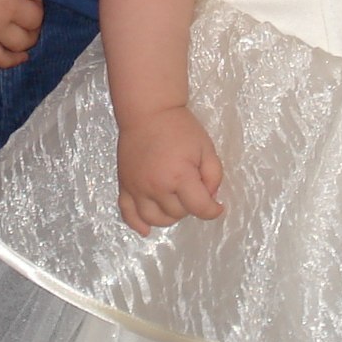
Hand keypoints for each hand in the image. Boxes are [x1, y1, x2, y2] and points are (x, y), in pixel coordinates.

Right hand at [116, 105, 223, 235]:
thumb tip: (210, 198)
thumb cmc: (180, 128)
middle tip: (192, 188)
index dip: (212, 210)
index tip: (217, 207)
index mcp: (179, 176)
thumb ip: (214, 176)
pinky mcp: (125, 185)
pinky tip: (146, 230)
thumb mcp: (207, 148)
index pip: (199, 208)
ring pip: (155, 219)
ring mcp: (137, 188)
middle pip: (178, 214)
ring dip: (169, 216)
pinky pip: (128, 213)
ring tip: (175, 202)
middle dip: (190, 205)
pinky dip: (137, 224)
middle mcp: (156, 186)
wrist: (148, 112)